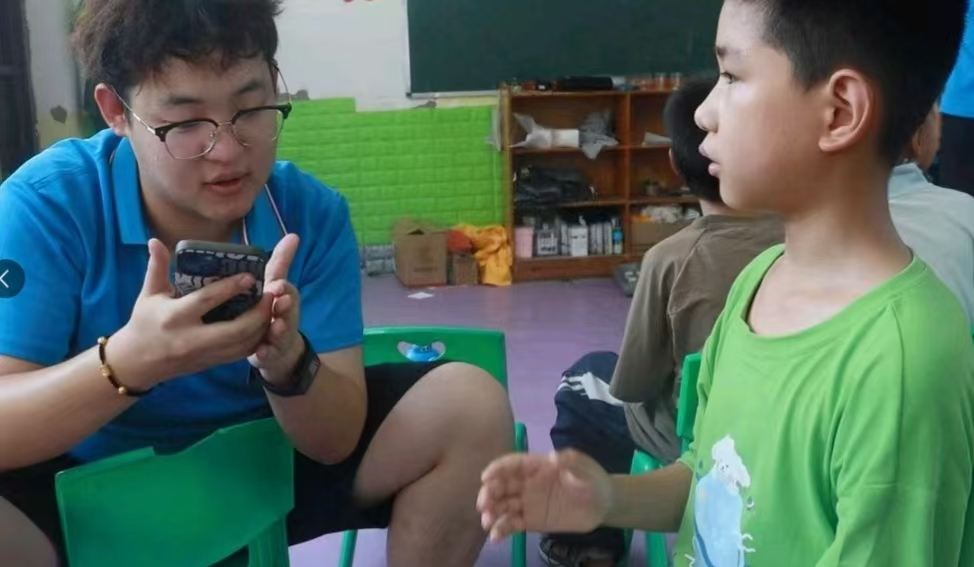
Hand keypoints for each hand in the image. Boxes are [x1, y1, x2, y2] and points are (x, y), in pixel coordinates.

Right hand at [109, 239, 273, 388]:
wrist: (138, 363)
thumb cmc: (144, 322)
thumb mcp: (149, 294)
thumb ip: (157, 267)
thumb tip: (155, 240)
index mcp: (175, 316)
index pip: (207, 301)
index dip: (230, 288)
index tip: (250, 276)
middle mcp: (192, 338)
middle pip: (235, 330)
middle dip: (258, 313)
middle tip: (270, 294)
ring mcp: (204, 354)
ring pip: (242, 345)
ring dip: (262, 327)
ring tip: (271, 307)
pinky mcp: (211, 363)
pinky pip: (241, 354)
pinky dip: (256, 339)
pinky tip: (263, 324)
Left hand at [248, 234, 303, 383]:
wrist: (277, 349)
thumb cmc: (271, 310)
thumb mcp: (274, 286)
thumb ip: (282, 262)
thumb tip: (294, 235)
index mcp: (284, 299)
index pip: (288, 291)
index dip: (284, 288)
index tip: (279, 286)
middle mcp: (285, 317)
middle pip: (289, 312)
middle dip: (286, 307)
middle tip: (281, 302)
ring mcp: (280, 337)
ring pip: (281, 333)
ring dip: (280, 330)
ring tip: (276, 327)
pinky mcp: (271, 354)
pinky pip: (269, 355)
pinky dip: (266, 354)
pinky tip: (260, 352)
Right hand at [477, 449, 612, 542]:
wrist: (603, 504)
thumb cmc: (592, 480)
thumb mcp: (584, 467)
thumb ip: (569, 461)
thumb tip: (552, 457)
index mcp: (536, 466)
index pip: (512, 464)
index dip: (497, 469)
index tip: (486, 477)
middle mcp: (526, 483)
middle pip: (501, 486)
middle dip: (489, 493)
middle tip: (483, 504)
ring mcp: (527, 503)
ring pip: (503, 506)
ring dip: (491, 512)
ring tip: (487, 523)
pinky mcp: (531, 521)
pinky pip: (512, 524)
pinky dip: (501, 530)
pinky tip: (495, 538)